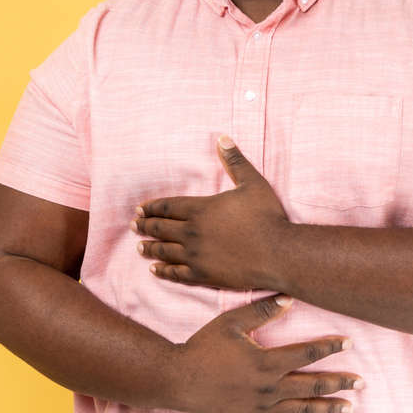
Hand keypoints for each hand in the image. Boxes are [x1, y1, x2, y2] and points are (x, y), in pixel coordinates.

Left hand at [134, 135, 288, 290]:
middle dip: (145, 226)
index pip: (168, 206)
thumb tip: (222, 137)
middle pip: (161, 228)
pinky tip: (155, 270)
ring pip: (164, 251)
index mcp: (201, 209)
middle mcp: (192, 232)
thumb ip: (235, 161)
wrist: (278, 253)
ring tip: (139, 247)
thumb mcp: (252, 183)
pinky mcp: (203, 275)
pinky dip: (163, 271)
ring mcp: (196, 255)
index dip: (152, 207)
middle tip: (134, 225)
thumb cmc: (267, 216)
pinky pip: (176, 273)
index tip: (140, 209)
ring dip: (150, 248)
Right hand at [173, 294, 361, 412]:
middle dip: (339, 383)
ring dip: (328, 407)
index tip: (349, 343)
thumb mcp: (231, 322)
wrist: (179, 379)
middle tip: (362, 383)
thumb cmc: (204, 347)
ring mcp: (261, 406)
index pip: (307, 354)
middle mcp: (269, 387)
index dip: (330, 347)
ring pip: (302, 409)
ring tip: (349, 407)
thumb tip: (289, 299)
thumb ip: (261, 311)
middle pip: (312, 385)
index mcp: (267, 361)